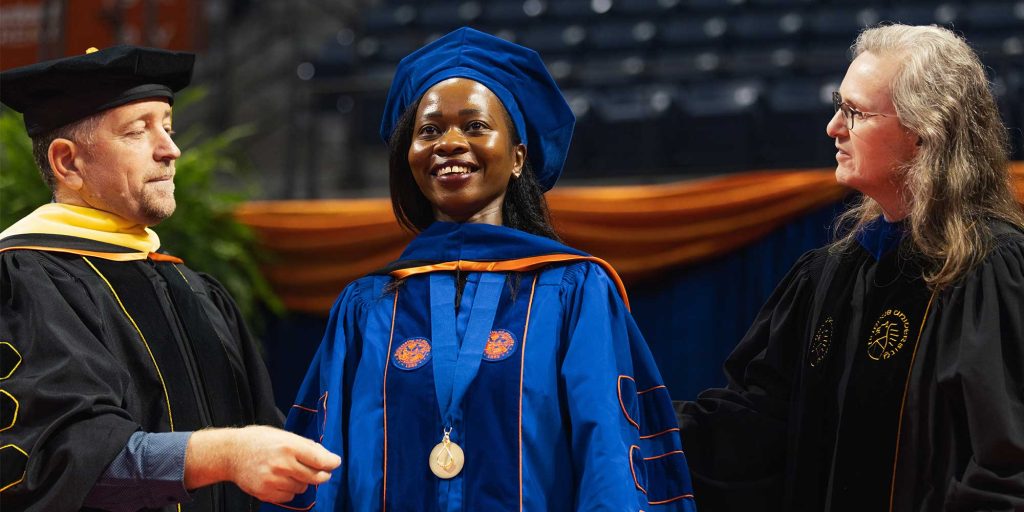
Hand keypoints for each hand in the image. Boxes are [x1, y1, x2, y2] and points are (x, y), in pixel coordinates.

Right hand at [184, 425, 340, 503]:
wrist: (231, 454)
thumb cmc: (259, 441)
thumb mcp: (283, 435)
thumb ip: (305, 445)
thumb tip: (326, 456)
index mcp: (289, 446)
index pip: (320, 460)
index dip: (331, 463)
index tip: (335, 463)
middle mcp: (282, 464)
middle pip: (315, 477)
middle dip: (322, 474)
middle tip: (322, 472)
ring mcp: (274, 481)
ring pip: (303, 488)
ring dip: (303, 481)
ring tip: (291, 471)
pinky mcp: (266, 493)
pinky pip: (289, 496)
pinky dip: (290, 490)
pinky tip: (281, 480)